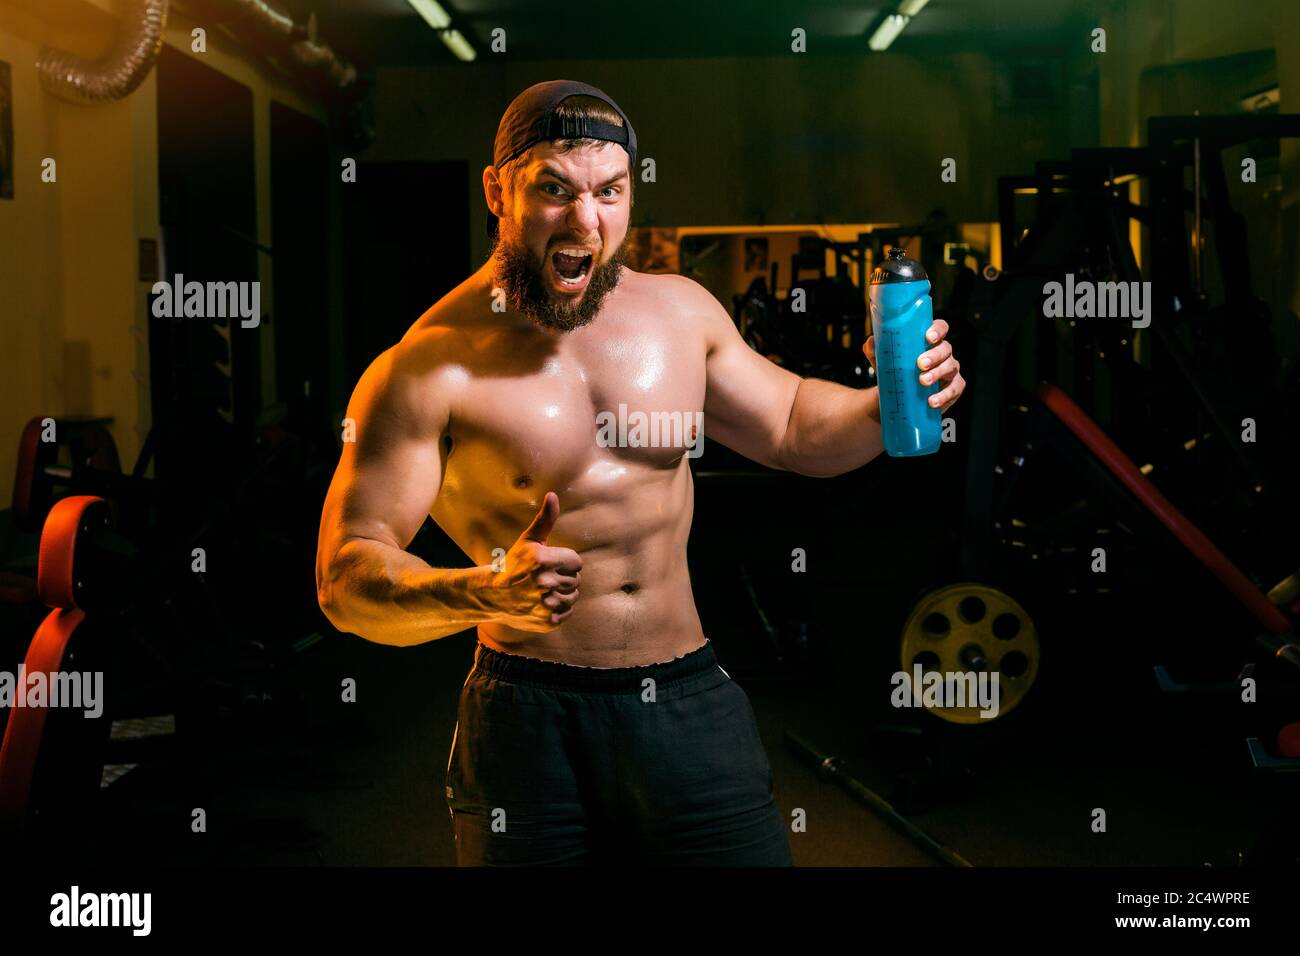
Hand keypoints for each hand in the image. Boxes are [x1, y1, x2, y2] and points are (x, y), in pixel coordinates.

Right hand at [485, 492, 581, 631]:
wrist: (492, 595)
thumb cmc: (514, 564)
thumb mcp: (528, 540)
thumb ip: (545, 519)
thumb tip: (553, 495)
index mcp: (543, 560)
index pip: (577, 561)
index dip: (565, 561)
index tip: (549, 563)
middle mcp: (545, 583)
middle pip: (576, 579)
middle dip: (563, 577)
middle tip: (543, 578)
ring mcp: (546, 604)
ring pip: (573, 596)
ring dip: (563, 593)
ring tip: (543, 590)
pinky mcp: (547, 621)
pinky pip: (567, 612)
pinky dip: (559, 609)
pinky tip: (542, 603)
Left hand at [864, 318, 965, 413]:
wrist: (896, 398)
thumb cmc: (895, 372)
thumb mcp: (883, 362)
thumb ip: (876, 351)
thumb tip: (871, 342)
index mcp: (930, 341)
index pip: (940, 328)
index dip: (938, 330)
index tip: (928, 337)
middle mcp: (943, 353)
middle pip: (946, 349)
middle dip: (934, 355)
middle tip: (920, 364)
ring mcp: (950, 370)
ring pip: (950, 367)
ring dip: (937, 374)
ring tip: (922, 381)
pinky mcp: (954, 387)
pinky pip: (954, 389)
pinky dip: (944, 396)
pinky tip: (932, 401)